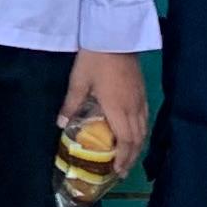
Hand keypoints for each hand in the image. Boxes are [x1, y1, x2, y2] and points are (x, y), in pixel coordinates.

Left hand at [63, 49, 149, 178]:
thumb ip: (72, 105)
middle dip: (131, 157)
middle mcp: (134, 107)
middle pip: (137, 139)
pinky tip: (134, 134)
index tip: (118, 171)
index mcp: (118, 108)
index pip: (126, 140)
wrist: (115, 36)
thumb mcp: (79, 81)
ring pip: (144, 130)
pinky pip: (145, 119)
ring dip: (137, 146)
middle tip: (122, 170)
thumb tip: (60, 125)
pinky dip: (140, 132)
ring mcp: (141, 99)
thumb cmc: (95, 58)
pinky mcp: (142, 91)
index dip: (123, 158)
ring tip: (128, 157)